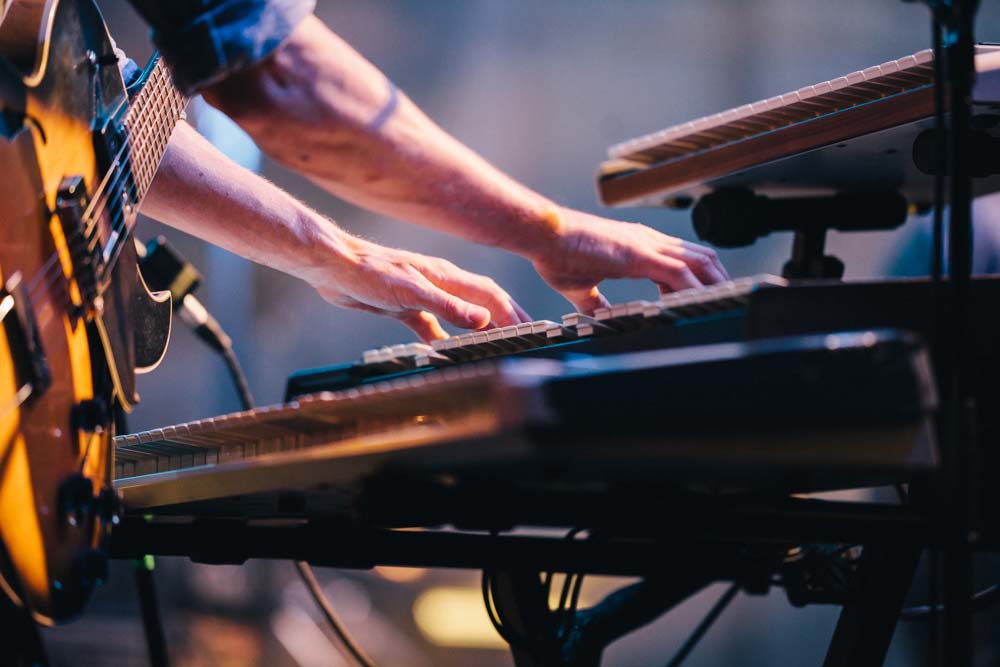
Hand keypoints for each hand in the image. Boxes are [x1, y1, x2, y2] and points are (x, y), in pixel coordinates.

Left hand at [305, 238, 530, 340]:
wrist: (334, 267)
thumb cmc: (370, 273)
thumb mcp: (412, 293)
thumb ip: (449, 307)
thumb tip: (484, 319)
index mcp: (446, 277)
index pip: (490, 297)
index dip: (511, 314)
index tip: (528, 331)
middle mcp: (439, 284)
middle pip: (481, 302)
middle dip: (505, 317)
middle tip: (525, 334)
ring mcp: (423, 295)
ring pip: (459, 314)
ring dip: (478, 328)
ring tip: (495, 342)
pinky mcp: (404, 307)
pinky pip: (431, 324)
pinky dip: (443, 338)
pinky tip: (445, 351)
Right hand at [531, 209, 729, 312]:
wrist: (542, 234)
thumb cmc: (555, 254)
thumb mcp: (580, 285)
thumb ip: (595, 301)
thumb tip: (599, 318)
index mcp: (638, 245)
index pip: (684, 257)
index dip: (702, 277)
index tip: (707, 299)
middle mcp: (648, 240)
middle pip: (702, 256)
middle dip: (719, 281)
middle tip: (729, 305)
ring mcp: (646, 245)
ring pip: (699, 262)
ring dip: (715, 285)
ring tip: (725, 308)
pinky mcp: (638, 255)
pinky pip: (679, 274)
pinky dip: (694, 291)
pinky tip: (698, 307)